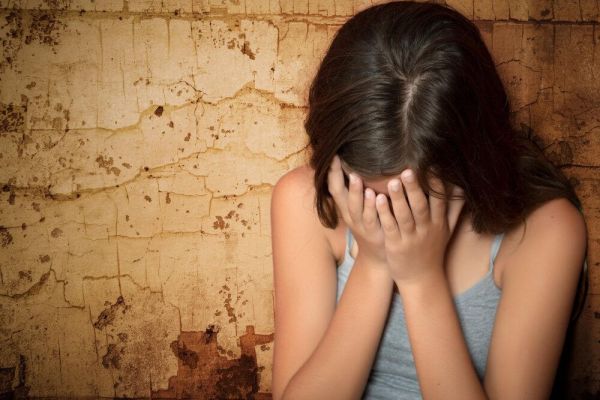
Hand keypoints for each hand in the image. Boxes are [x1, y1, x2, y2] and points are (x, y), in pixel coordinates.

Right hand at [327, 155, 387, 268]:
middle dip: (338, 177)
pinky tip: (377, 196)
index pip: (334, 187)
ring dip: (355, 192)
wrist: (379, 255)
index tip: (332, 154)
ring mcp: (361, 225)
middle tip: (338, 160)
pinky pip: (372, 219)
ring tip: (357, 177)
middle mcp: (350, 215)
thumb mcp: (360, 208)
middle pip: (340, 195)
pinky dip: (373, 207)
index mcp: (345, 207)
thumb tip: (357, 165)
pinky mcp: (374, 233)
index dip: (332, 172)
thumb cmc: (372, 225)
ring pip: (355, 207)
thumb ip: (358, 190)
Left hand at [374, 169, 464, 284]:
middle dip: (415, 188)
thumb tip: (463, 188)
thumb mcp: (446, 230)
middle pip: (421, 206)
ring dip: (398, 198)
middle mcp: (426, 230)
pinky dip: (384, 213)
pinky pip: (390, 227)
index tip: (431, 165)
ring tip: (392, 181)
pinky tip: (377, 200)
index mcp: (438, 223)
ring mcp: (410, 238)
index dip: (435, 184)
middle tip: (408, 170)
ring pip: (405, 216)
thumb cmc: (432, 250)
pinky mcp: (395, 245)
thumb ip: (453, 209)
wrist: (421, 278)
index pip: (439, 200)